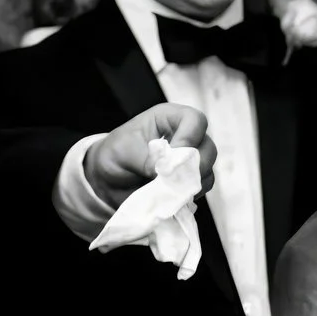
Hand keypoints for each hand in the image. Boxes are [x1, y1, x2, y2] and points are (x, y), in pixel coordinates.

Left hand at [83, 104, 215, 207]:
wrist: (108, 181)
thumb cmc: (115, 155)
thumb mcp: (122, 151)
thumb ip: (144, 159)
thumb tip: (164, 171)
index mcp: (169, 119)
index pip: (194, 120)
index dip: (190, 138)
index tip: (173, 156)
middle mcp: (184, 137)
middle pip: (208, 147)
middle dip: (195, 166)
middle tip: (175, 179)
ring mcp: (189, 161)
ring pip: (208, 171)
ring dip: (192, 183)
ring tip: (168, 190)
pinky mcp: (188, 181)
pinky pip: (201, 188)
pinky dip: (189, 195)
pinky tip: (172, 196)